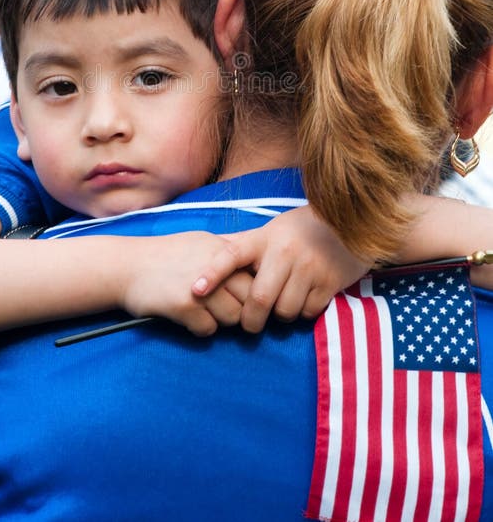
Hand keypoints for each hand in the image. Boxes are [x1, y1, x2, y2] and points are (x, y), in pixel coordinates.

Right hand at [118, 231, 253, 336]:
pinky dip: (199, 329)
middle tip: (223, 310)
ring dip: (220, 320)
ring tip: (203, 312)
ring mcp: (200, 287)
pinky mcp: (184, 306)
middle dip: (241, 309)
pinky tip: (186, 318)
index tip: (241, 298)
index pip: (256, 276)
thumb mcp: (200, 241)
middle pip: (250, 299)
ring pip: (233, 318)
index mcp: (222, 249)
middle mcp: (215, 266)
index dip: (252, 291)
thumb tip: (257, 261)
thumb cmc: (164, 255)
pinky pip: (209, 330)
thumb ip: (227, 251)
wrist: (125, 266)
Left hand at [192, 206, 370, 332]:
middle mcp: (284, 251)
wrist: (351, 221)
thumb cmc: (301, 229)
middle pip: (260, 298)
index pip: (232, 254)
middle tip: (249, 325)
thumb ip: (244, 244)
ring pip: (284, 310)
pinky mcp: (330, 282)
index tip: (196, 290)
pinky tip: (305, 298)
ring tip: (284, 302)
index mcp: (264, 238)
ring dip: (281, 315)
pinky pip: (307, 312)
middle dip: (251, 320)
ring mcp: (309, 267)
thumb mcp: (271, 230)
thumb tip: (210, 249)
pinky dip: (303, 313)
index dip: (213, 272)